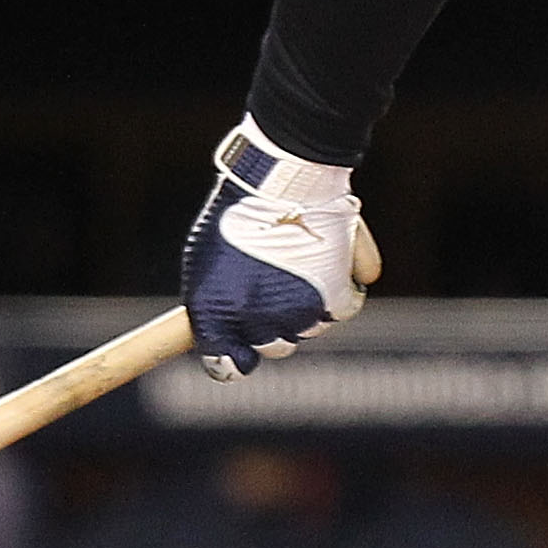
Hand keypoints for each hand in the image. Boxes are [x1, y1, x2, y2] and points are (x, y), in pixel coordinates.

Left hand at [182, 120, 382, 379]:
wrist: (282, 181)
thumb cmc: (240, 213)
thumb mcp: (206, 260)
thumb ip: (216, 309)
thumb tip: (236, 360)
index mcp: (219, 314)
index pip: (228, 366)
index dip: (235, 359)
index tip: (240, 349)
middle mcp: (258, 323)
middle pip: (276, 346)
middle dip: (275, 324)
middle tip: (275, 286)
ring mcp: (299, 314)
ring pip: (311, 327)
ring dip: (307, 304)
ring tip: (300, 262)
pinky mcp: (334, 299)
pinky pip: (341, 309)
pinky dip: (340, 290)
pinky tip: (330, 261)